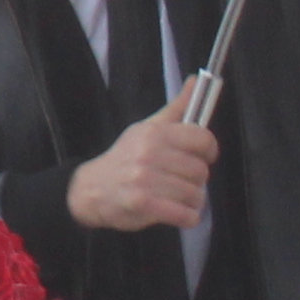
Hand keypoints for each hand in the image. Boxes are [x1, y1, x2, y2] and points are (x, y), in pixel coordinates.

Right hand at [64, 106, 217, 234]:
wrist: (91, 189)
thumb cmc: (124, 158)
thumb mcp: (146, 128)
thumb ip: (176, 108)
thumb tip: (196, 81)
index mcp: (154, 133)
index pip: (202, 139)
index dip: (209, 151)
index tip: (204, 157)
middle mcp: (150, 154)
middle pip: (200, 171)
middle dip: (197, 180)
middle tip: (183, 181)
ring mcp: (146, 180)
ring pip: (196, 194)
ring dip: (193, 201)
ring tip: (178, 198)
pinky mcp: (143, 205)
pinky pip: (185, 215)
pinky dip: (188, 218)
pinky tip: (179, 213)